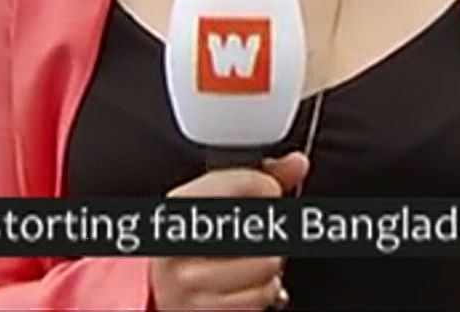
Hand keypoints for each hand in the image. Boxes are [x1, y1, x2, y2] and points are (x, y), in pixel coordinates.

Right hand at [148, 153, 308, 310]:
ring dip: (269, 263)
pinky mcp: (209, 309)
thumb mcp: (213, 203)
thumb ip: (258, 179)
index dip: (267, 186)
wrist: (162, 292)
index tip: (268, 191)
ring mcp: (192, 282)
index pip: (243, 183)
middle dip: (268, 230)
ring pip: (269, 263)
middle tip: (255, 233)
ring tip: (249, 260)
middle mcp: (180, 245)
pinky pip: (265, 295)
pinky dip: (265, 289)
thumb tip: (297, 163)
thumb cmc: (193, 245)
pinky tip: (245, 283)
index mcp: (179, 207)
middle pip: (262, 226)